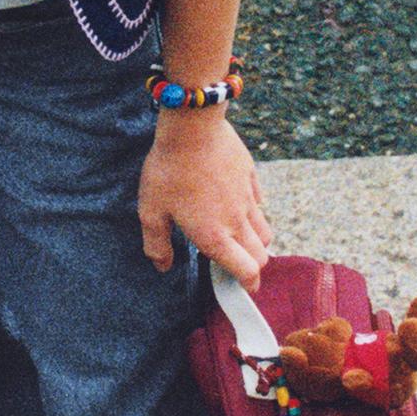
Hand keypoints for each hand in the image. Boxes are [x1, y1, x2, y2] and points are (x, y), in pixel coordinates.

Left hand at [137, 113, 273, 285]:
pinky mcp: (250, 175)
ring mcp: (247, 198)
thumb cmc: (169, 170)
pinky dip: (253, 210)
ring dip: (256, 241)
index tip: (242, 289)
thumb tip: (162, 265)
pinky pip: (259, 201)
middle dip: (254, 266)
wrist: (193, 126)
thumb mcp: (151, 210)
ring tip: (237, 236)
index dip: (249, 285)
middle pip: (261, 255)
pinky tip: (236, 203)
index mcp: (215, 236)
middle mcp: (237, 221)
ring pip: (265, 230)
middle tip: (237, 264)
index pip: (247, 271)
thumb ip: (157, 243)